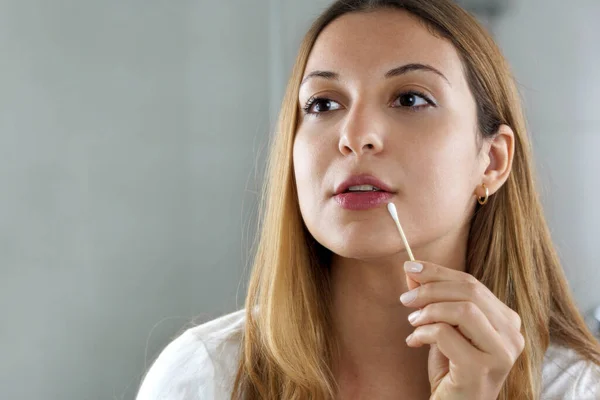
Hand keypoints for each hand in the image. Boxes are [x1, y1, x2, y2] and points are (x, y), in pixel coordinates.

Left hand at [399, 260, 524, 399]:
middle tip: (405, 299)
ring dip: (428, 311)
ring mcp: (501, 353)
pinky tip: (415, 341)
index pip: (472, 284)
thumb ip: (433, 298)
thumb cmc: (451, 368)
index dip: (438, 272)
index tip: (410, 266)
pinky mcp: (481, 369)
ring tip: (412, 323)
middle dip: (430, 289)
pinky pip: (446, 334)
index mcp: (506, 320)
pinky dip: (424, 332)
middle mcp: (512, 335)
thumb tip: (412, 269)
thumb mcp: (443, 327)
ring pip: (463, 310)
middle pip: (469, 292)